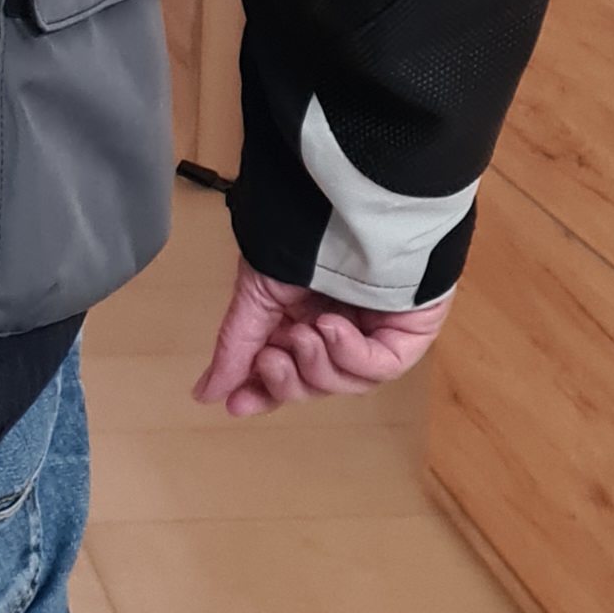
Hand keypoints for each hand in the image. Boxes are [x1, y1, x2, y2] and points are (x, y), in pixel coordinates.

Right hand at [192, 255, 448, 416]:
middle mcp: (337, 328)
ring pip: (344, 382)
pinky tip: (333, 328)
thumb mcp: (257, 291)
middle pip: (311, 383)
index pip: (283, 370)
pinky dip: (352, 355)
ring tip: (306, 333)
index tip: (236, 404)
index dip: (261, 391)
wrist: (347, 208)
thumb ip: (234, 345)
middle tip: (272, 360)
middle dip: (288, 379)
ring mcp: (373, 333)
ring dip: (318, 364)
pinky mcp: (406, 336)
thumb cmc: (304, 235)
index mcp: (299, 316)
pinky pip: (378, 367)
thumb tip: (207, 392)